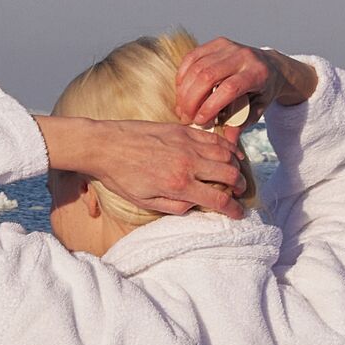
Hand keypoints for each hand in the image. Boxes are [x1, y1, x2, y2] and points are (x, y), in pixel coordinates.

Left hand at [33, 114, 248, 216]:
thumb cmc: (121, 177)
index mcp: (179, 185)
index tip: (238, 214)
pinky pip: (214, 138)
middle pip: (230, 175)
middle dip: (240, 187)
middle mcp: (188, 163)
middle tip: (239, 193)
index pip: (218, 199)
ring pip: (226, 154)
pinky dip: (226, 147)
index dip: (233, 209)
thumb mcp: (144, 202)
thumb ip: (174, 206)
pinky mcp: (183, 130)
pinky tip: (228, 153)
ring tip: (236, 175)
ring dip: (236, 166)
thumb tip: (196, 206)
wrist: (104, 145)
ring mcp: (188, 143)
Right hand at [174, 38, 316, 128]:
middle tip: (186, 117)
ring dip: (184, 90)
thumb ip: (242, 124)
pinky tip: (182, 91)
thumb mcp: (257, 109)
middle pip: (207, 76)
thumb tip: (228, 141)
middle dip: (191, 100)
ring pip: (197, 67)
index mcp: (257, 73)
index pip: (228, 88)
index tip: (200, 122)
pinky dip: (183, 75)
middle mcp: (243, 56)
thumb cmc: (262, 91)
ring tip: (182, 108)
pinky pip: (192, 57)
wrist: (271, 65)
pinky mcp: (217, 43)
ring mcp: (229, 46)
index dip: (210, 106)